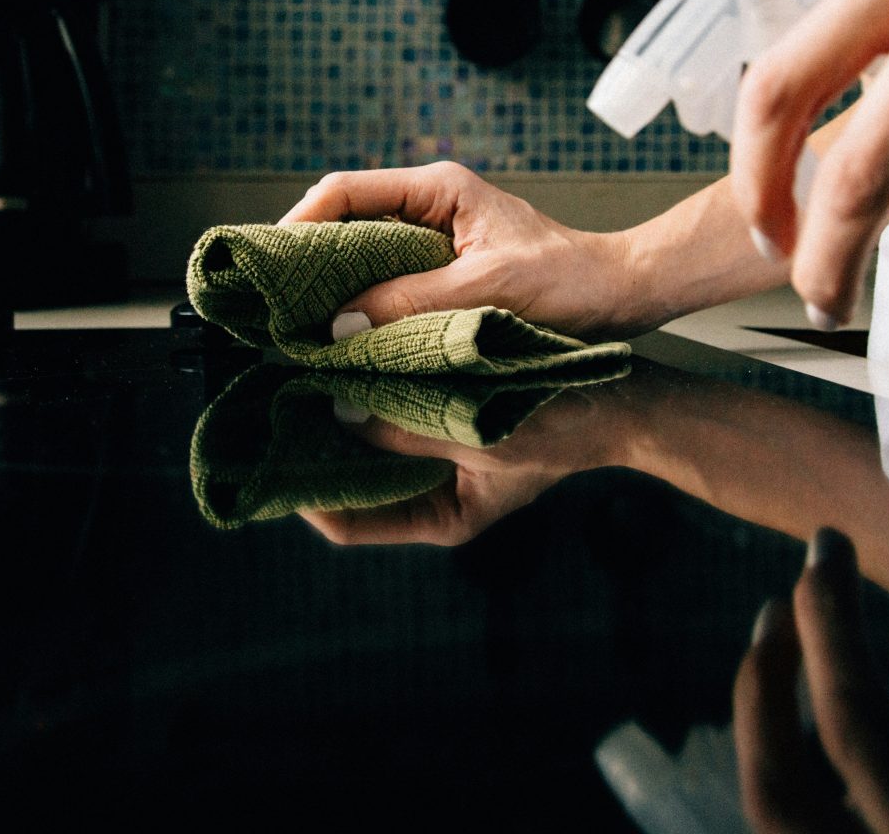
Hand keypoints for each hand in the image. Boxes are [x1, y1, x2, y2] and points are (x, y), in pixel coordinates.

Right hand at [280, 160, 649, 338]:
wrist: (619, 293)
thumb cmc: (568, 281)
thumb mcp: (489, 291)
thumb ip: (415, 303)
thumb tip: (341, 323)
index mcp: (437, 188)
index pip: (344, 190)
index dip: (300, 222)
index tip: (271, 262)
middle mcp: (428, 204)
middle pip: (343, 220)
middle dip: (305, 257)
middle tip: (271, 301)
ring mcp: (433, 235)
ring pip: (360, 253)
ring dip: (331, 285)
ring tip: (295, 321)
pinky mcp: (441, 268)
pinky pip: (385, 279)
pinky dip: (361, 303)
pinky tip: (343, 334)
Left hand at [298, 385, 632, 546]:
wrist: (620, 400)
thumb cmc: (561, 422)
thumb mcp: (480, 429)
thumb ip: (408, 422)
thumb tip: (337, 406)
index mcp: (441, 517)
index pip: (347, 523)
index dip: (303, 494)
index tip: (268, 453)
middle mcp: (431, 496)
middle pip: (348, 483)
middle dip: (313, 448)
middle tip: (270, 406)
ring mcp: (439, 464)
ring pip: (363, 447)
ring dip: (335, 416)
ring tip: (296, 381)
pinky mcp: (447, 428)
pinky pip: (388, 419)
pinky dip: (367, 397)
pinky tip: (343, 365)